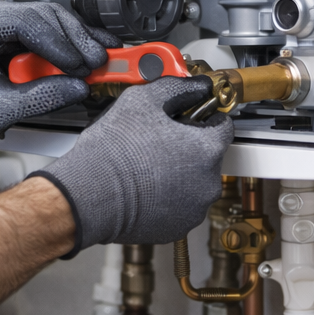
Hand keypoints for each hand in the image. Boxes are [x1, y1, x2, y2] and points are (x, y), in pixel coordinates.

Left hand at [0, 0, 119, 169]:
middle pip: (45, 15)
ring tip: (101, 61)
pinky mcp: (19, 32)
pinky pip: (52, 31)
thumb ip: (40, 98)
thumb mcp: (0, 110)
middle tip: (99, 63)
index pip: (26, 21)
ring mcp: (6, 21)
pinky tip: (95, 51)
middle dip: (76, 40)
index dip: (58, 42)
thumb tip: (78, 87)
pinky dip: (74, 43)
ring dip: (79, 40)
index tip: (79, 64)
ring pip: (54, 20)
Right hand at [35, 76, 231, 252]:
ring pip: (195, 184)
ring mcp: (194, 208)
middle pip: (208, 157)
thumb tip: (195, 86)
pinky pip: (180, 207)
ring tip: (148, 166)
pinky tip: (146, 187)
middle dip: (189, 148)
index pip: (224, 127)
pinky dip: (168, 198)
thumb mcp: (143, 100)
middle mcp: (208, 182)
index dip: (206, 118)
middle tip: (159, 142)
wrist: (89, 194)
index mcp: (207, 149)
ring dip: (180, 175)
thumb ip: (178, 88)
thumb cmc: (114, 151)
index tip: (193, 119)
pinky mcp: (177, 228)